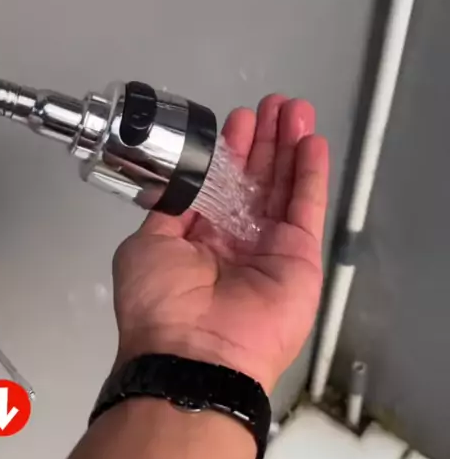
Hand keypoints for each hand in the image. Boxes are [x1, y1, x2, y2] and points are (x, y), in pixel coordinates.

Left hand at [113, 95, 328, 393]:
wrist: (192, 352)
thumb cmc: (161, 308)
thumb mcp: (147, 246)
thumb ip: (169, 212)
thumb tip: (179, 188)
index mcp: (200, 242)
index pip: (222, 185)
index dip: (232, 151)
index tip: (239, 121)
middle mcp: (237, 244)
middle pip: (258, 180)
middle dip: (266, 140)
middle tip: (275, 106)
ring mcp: (270, 249)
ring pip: (285, 186)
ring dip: (290, 147)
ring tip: (295, 110)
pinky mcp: (299, 257)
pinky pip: (307, 207)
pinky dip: (311, 174)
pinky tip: (311, 142)